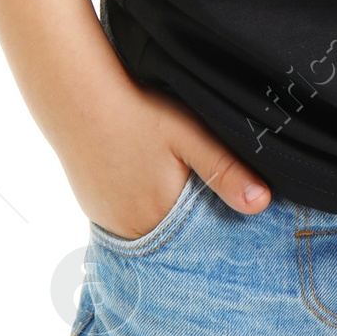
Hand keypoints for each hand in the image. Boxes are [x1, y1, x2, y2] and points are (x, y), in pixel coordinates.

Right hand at [59, 54, 271, 239]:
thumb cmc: (136, 110)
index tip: (224, 207)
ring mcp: (107, 220)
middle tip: (195, 183)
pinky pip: (125, 217)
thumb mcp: (189, 135)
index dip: (215, 223)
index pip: (198, 241)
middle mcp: (130, 232)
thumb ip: (225, 170)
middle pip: (173, 238)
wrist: (74, 94)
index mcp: (159, 220)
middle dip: (191, 222)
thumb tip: (262, 203)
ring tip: (168, 178)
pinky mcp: (92, 206)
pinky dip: (139, 205)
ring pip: (150, 228)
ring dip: (164, 214)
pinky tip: (142, 176)